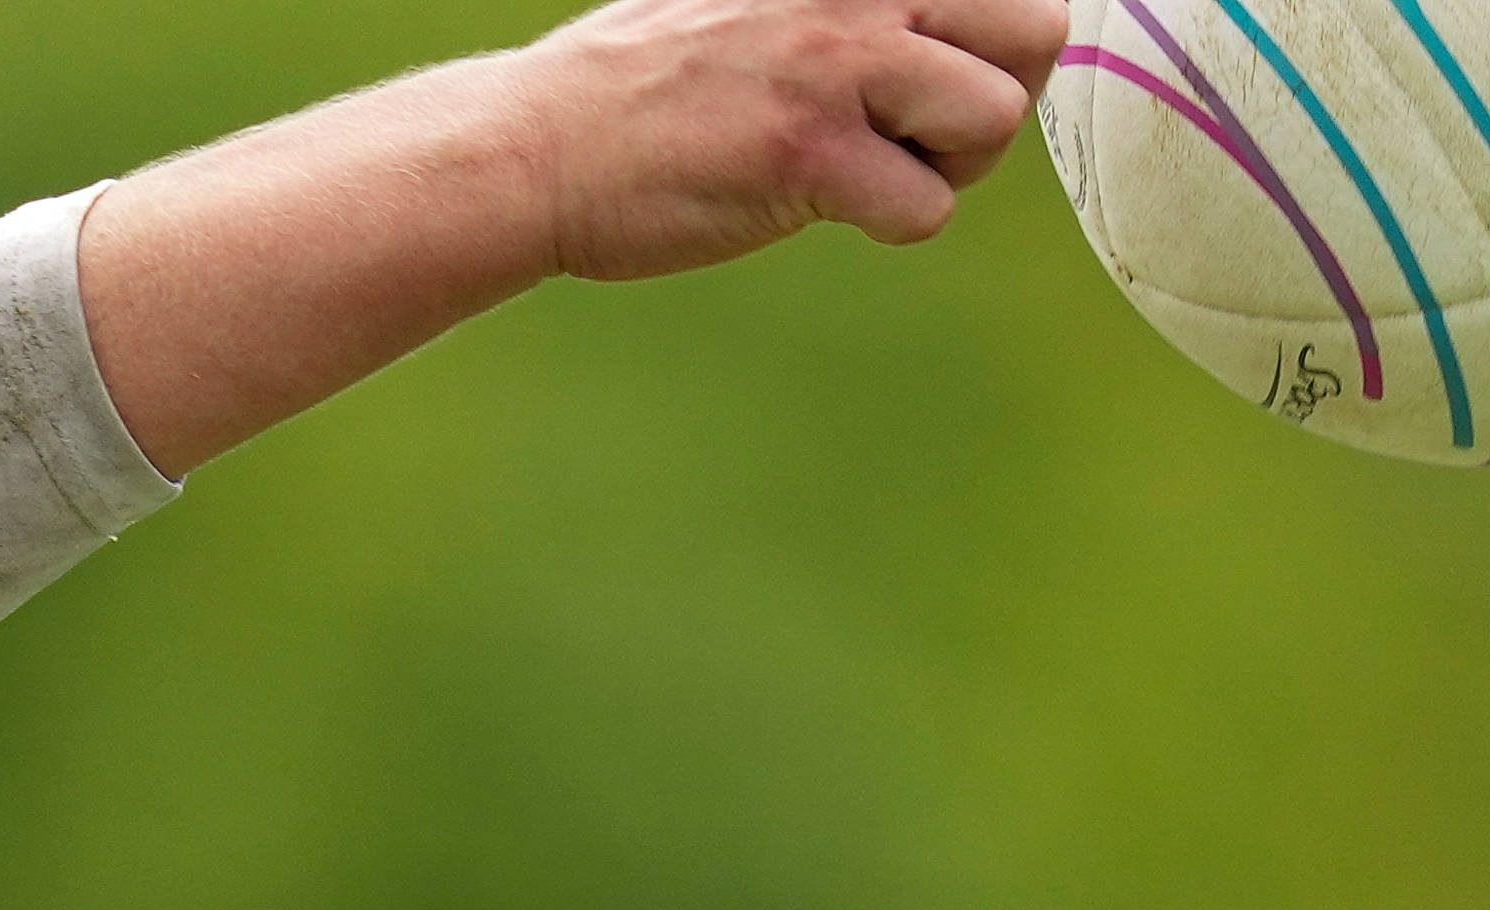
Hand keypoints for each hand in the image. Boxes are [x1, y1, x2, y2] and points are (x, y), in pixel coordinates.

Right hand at [498, 0, 1070, 278]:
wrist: (537, 146)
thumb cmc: (638, 82)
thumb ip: (848, 2)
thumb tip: (947, 27)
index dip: (988, 35)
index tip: (930, 72)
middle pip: (1037, 26)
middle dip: (995, 93)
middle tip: (922, 129)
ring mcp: (837, 65)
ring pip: (998, 117)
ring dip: (950, 165)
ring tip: (871, 170)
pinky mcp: (809, 154)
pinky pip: (926, 208)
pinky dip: (890, 224)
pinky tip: (818, 205)